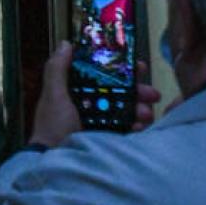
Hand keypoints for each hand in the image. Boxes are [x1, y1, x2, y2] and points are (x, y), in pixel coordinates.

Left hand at [30, 43, 163, 145]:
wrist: (53, 159)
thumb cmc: (52, 126)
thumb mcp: (53, 95)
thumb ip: (57, 69)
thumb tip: (66, 44)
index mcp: (79, 90)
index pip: (105, 74)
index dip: (123, 69)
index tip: (140, 66)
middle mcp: (92, 103)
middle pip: (121, 92)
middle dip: (139, 91)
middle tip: (153, 94)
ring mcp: (101, 121)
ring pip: (127, 109)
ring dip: (141, 108)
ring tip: (146, 114)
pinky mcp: (108, 137)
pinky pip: (127, 128)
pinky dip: (136, 126)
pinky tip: (141, 127)